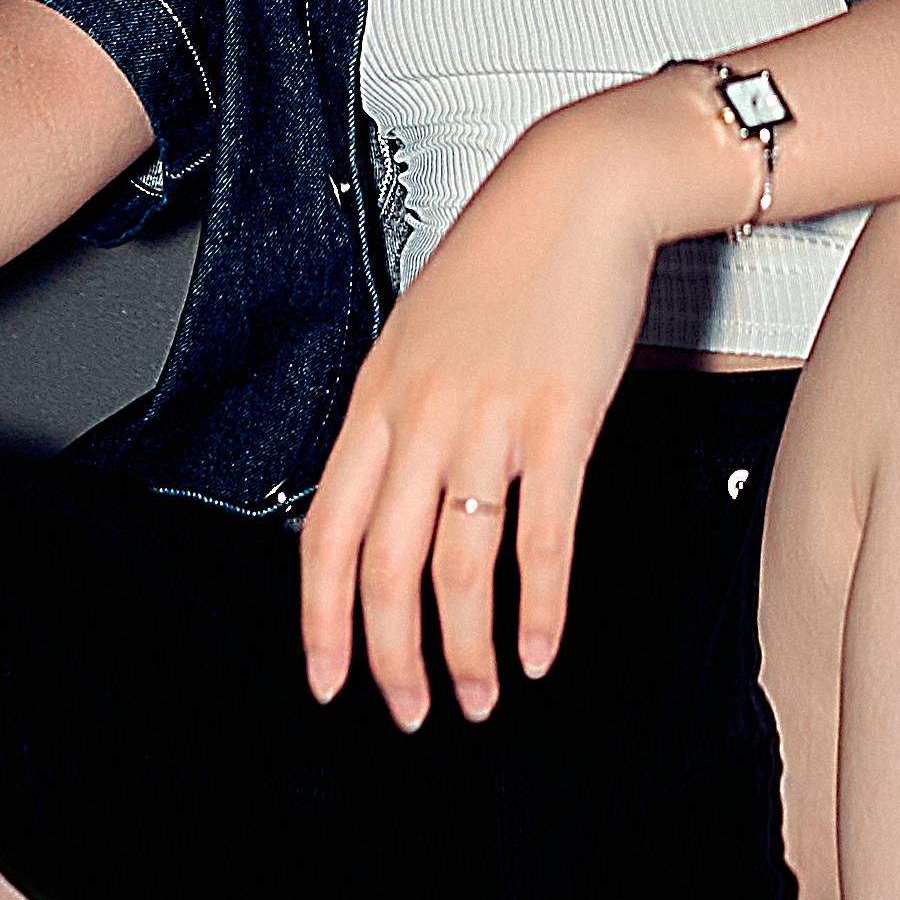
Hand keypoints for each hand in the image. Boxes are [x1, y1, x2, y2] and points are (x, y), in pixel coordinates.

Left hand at [298, 79, 705, 729]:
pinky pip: (542, 537)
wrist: (579, 190)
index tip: (328, 679)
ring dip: (466, 648)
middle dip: (391, 655)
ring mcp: (486, 418)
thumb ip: (403, 414)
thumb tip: (392, 495)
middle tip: (412, 709)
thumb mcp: (422, 333)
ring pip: (458, 564)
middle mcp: (419, 414)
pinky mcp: (558, 419)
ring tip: (478, 695)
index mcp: (376, 398)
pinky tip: (538, 649)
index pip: (324, 532)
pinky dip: (538, 608)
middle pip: (383, 564)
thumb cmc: (509, 258)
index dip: (320, 619)